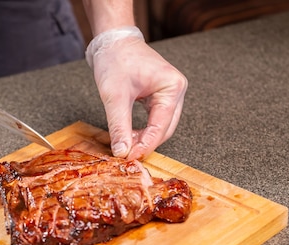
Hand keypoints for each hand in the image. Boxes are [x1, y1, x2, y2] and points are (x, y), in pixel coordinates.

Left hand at [87, 28, 186, 159]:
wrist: (112, 42)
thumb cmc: (116, 60)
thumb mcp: (114, 96)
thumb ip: (119, 126)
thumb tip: (122, 151)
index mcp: (172, 87)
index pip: (161, 126)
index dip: (145, 144)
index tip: (129, 157)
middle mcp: (176, 90)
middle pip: (165, 129)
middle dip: (146, 143)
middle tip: (127, 155)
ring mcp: (170, 94)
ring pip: (161, 126)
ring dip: (144, 138)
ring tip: (125, 145)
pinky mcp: (160, 96)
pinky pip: (155, 120)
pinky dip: (143, 130)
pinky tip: (129, 135)